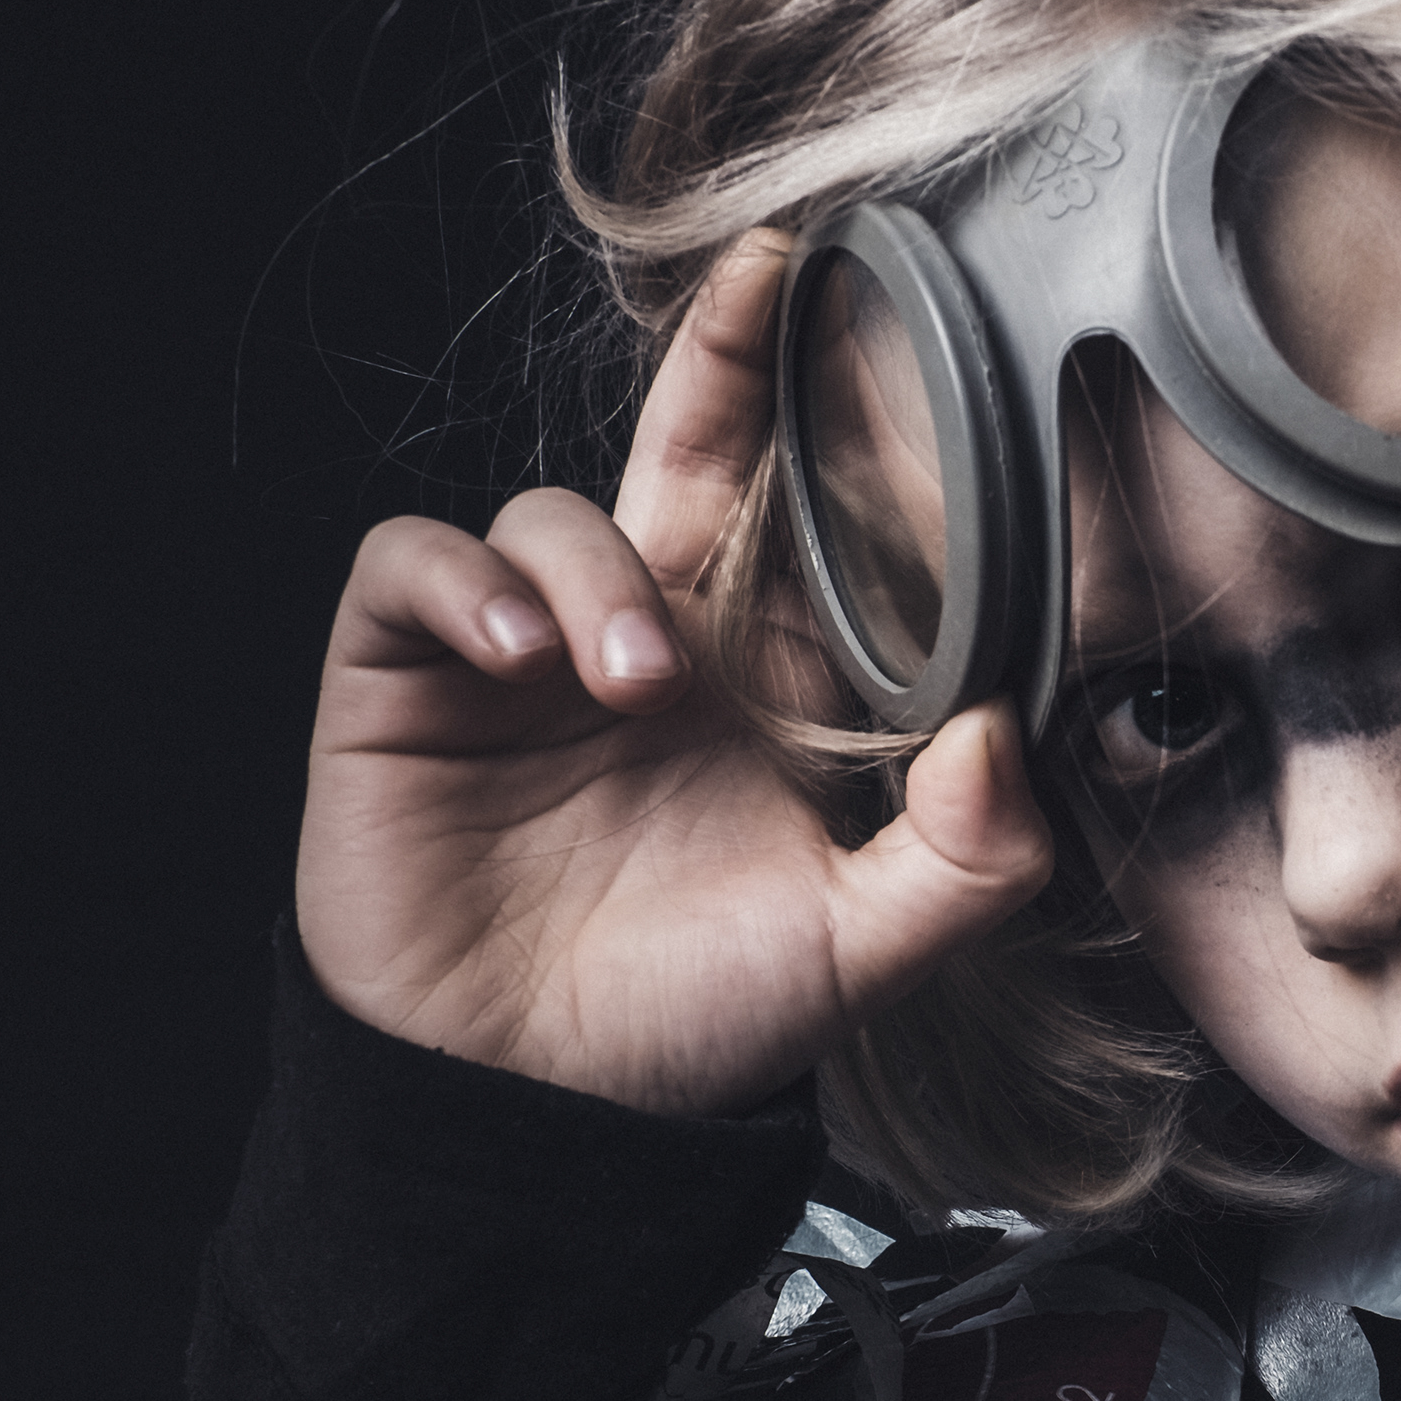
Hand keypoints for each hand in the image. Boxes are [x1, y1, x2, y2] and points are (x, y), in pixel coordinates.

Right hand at [292, 228, 1053, 1116]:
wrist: (534, 1116)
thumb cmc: (689, 1027)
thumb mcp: (859, 952)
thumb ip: (962, 860)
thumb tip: (999, 730)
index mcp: (759, 684)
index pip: (796, 518)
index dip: (822, 419)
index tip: (877, 317)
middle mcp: (644, 643)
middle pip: (679, 456)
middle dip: (717, 362)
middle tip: (757, 284)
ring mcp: (517, 658)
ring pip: (550, 517)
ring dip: (595, 575)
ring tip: (630, 683)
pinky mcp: (402, 680)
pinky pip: (416, 566)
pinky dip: (464, 586)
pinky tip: (513, 654)